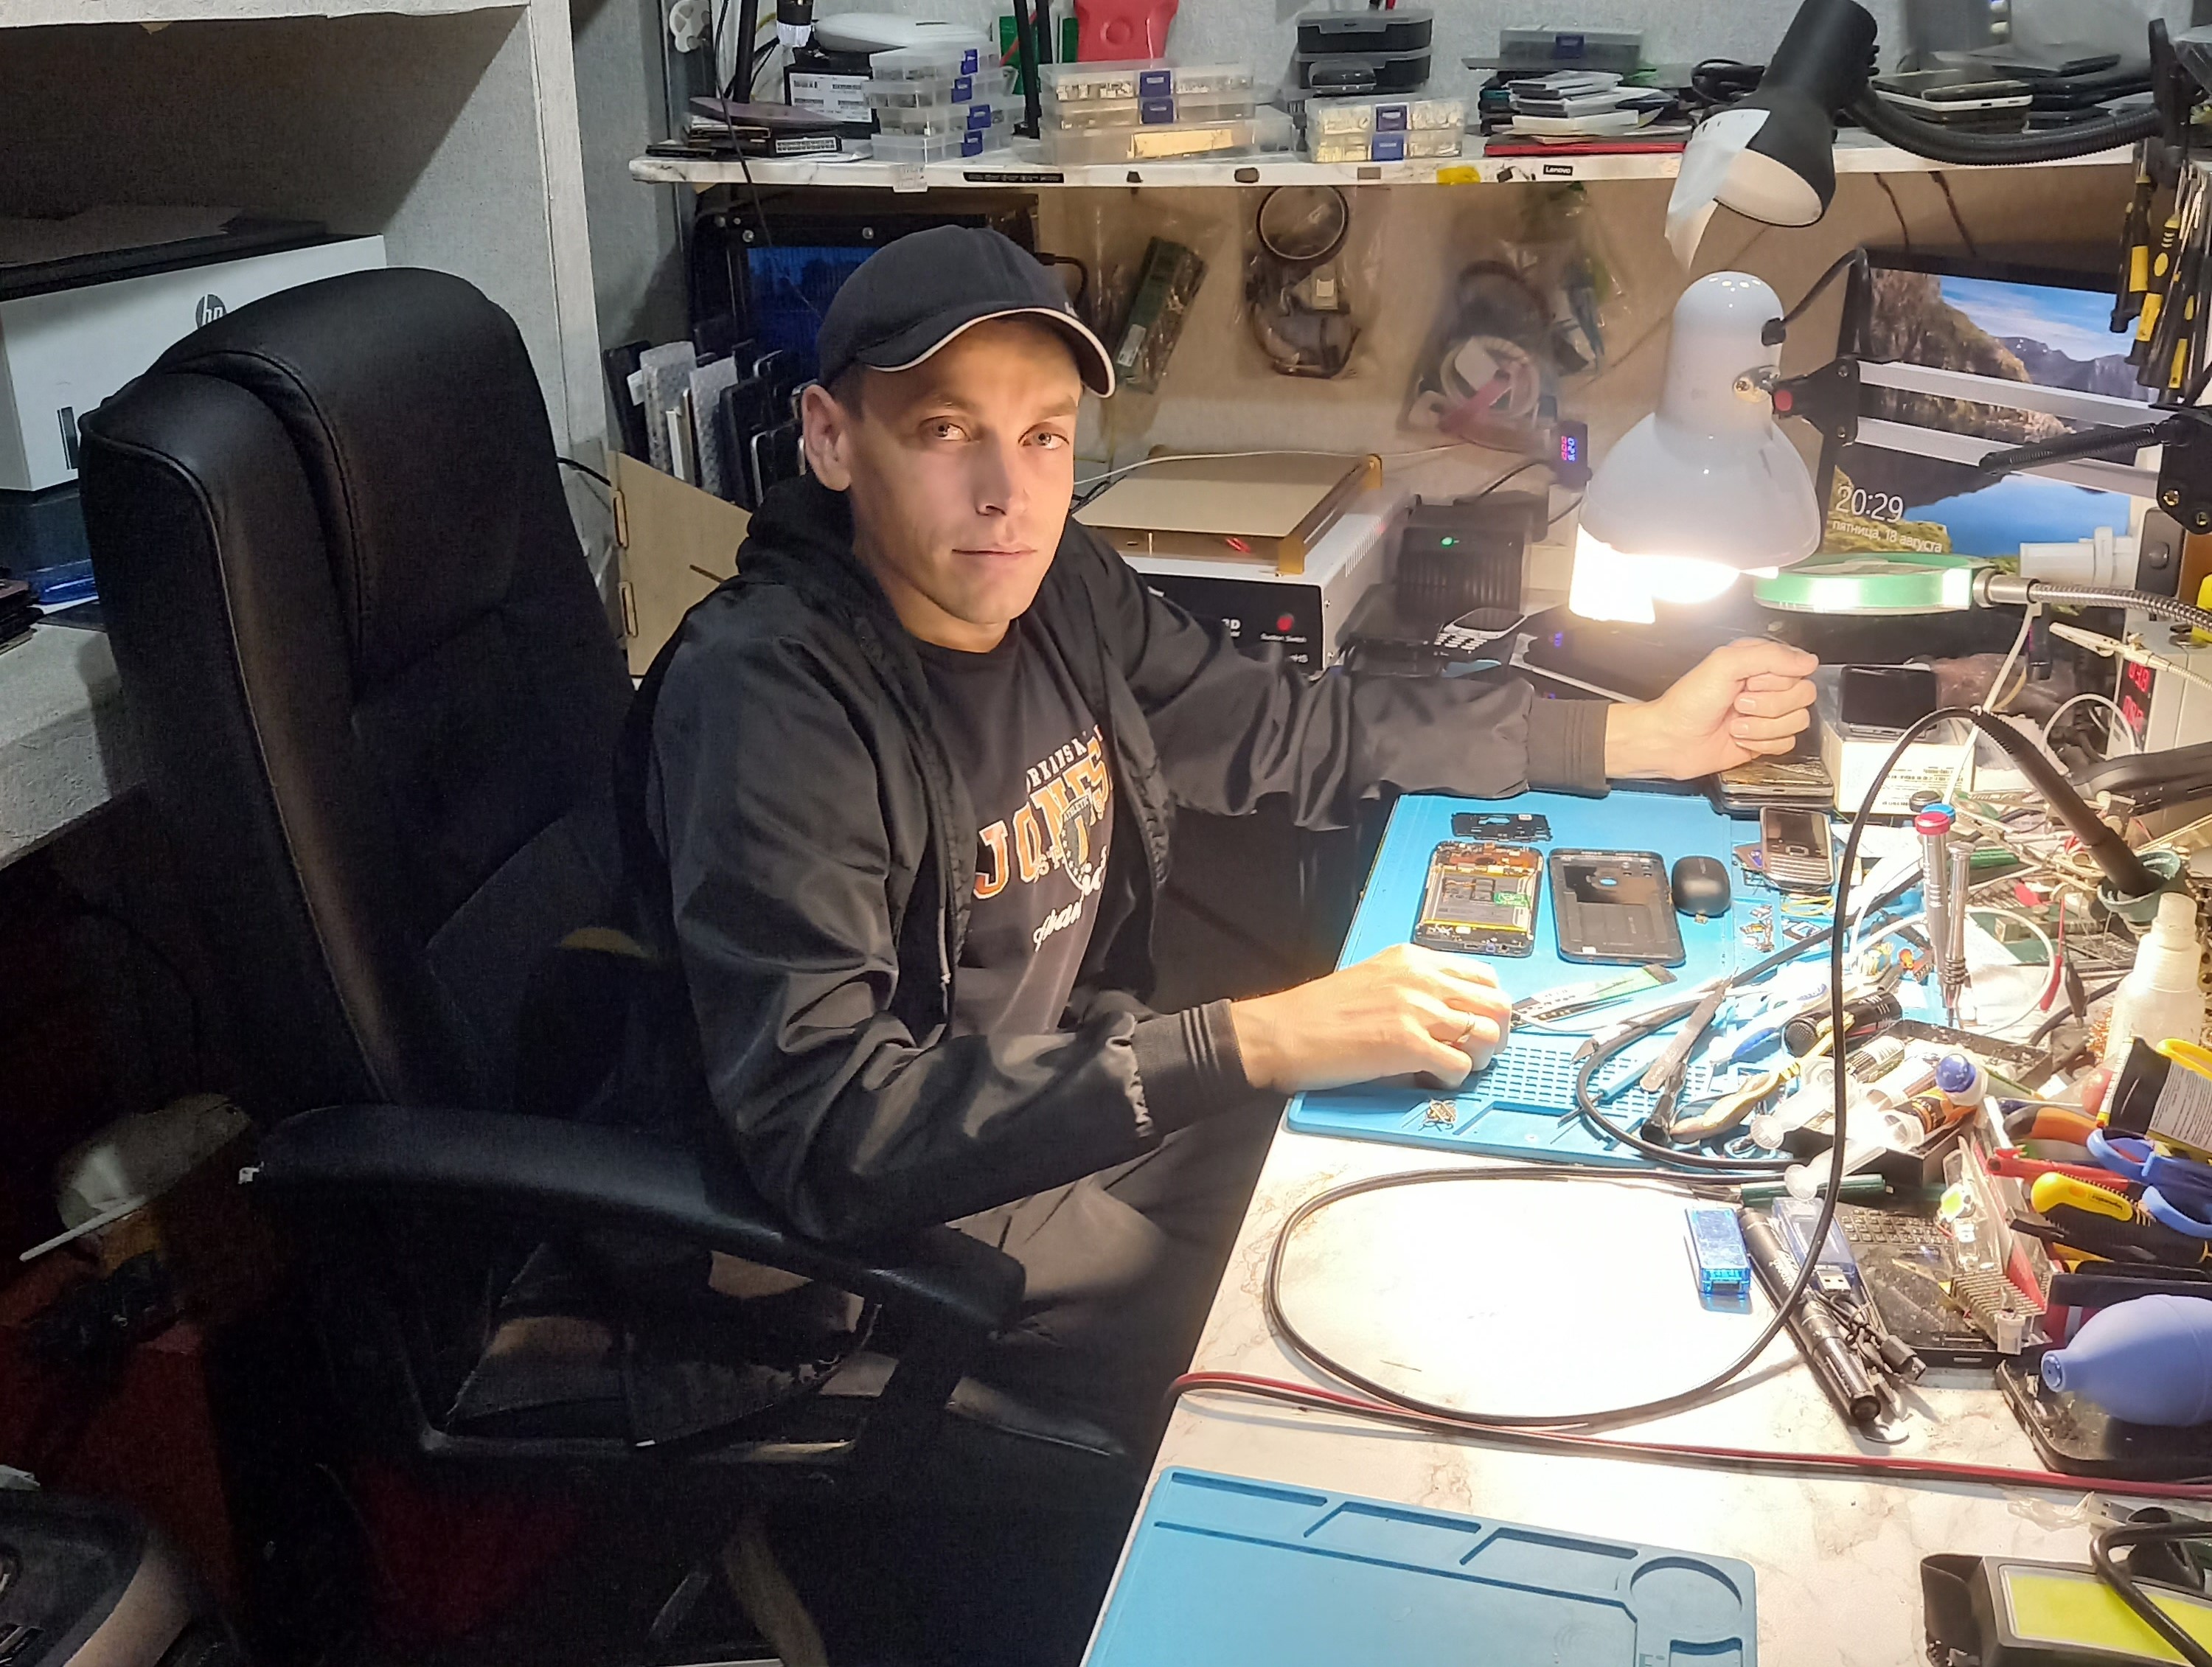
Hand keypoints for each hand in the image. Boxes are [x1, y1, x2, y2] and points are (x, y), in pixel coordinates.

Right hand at [1230, 943, 1512, 1094]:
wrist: (1281, 1031)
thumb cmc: (1317, 1013)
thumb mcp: (1373, 980)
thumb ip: (1413, 989)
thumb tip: (1446, 1016)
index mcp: (1413, 960)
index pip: (1483, 975)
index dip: (1488, 1006)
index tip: (1479, 1024)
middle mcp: (1421, 979)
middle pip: (1497, 1004)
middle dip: (1495, 1034)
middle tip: (1474, 1052)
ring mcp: (1417, 1010)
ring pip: (1487, 1035)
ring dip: (1478, 1057)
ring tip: (1453, 1066)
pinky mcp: (1408, 1045)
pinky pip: (1460, 1066)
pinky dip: (1453, 1079)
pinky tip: (1430, 1078)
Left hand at [1603, 639, 1817, 779]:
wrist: (1672, 740)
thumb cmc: (1689, 702)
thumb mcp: (1725, 664)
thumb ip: (1770, 656)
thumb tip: (1808, 661)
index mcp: (1758, 661)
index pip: (1798, 668)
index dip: (1777, 680)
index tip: (1750, 682)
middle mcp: (1766, 686)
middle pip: (1803, 694)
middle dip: (1769, 704)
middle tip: (1739, 704)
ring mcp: (1767, 714)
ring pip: (1798, 720)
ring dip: (1763, 726)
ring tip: (1736, 723)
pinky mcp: (1765, 739)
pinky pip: (1787, 742)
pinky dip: (1762, 743)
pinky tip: (1740, 738)